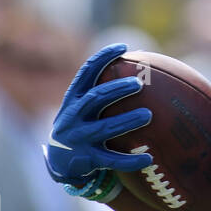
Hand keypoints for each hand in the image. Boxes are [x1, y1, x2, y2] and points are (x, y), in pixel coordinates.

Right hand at [43, 43, 152, 186]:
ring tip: (148, 115)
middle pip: (95, 99)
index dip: (103, 58)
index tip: (123, 47)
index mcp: (74, 99)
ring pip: (105, 129)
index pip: (86, 73)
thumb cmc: (83, 126)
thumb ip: (105, 91)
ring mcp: (79, 138)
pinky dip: (130, 160)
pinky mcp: (86, 160)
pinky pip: (112, 160)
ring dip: (127, 121)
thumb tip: (143, 62)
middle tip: (138, 83)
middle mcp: (73, 116)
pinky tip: (150, 158)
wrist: (60, 163)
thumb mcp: (86, 108)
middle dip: (116, 89)